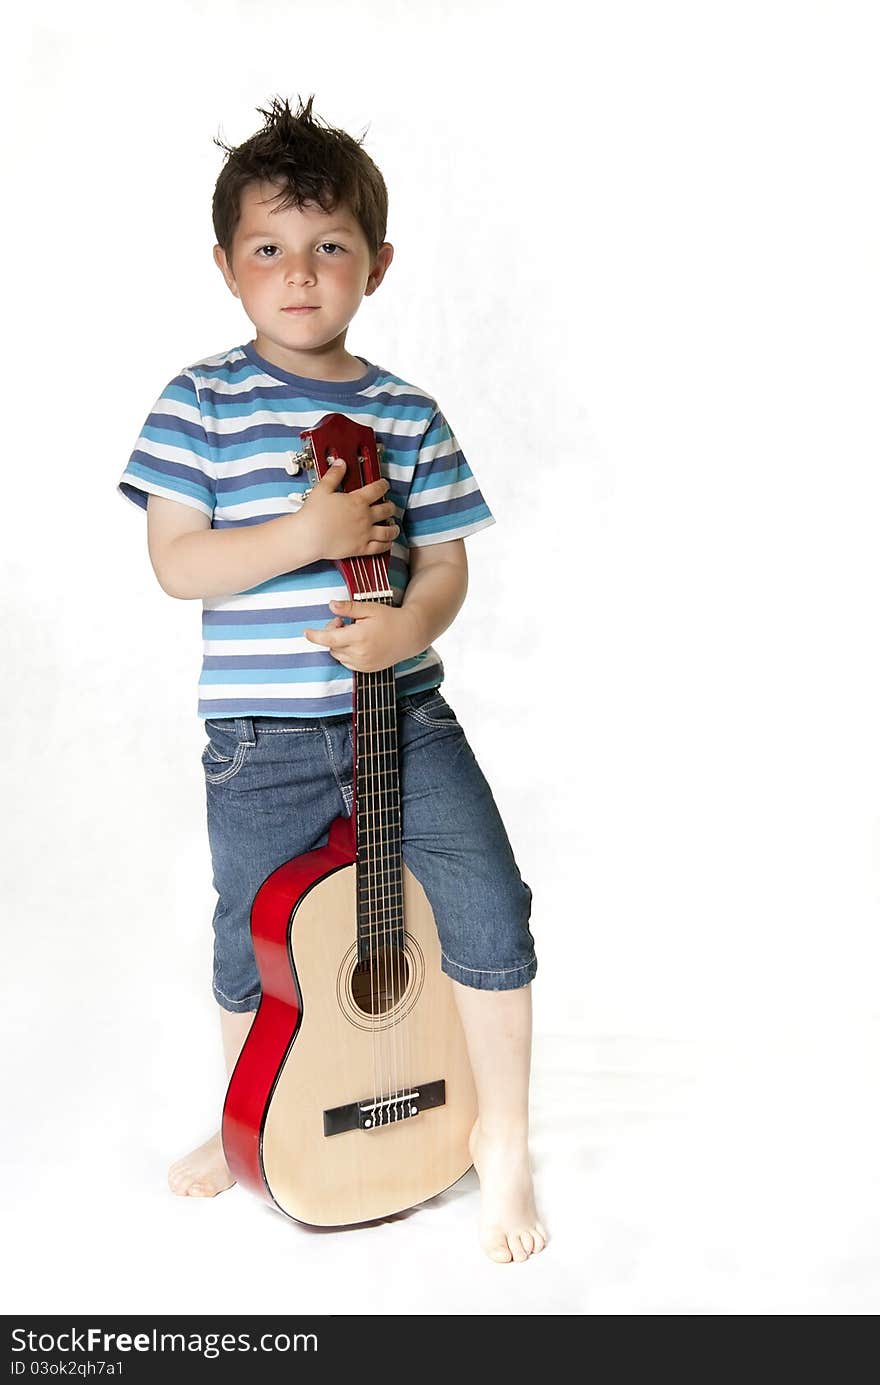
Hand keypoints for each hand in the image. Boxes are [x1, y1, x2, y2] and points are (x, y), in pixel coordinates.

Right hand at [300, 461, 398, 560]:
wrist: (309, 536)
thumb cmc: (313, 514)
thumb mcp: (322, 489)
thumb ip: (334, 475)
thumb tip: (341, 463)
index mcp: (357, 501)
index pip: (377, 489)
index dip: (384, 485)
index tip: (384, 485)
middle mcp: (365, 516)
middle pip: (387, 509)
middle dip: (391, 506)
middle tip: (390, 506)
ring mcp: (365, 533)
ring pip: (388, 531)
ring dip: (394, 528)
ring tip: (394, 527)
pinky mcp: (361, 548)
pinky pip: (380, 547)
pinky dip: (387, 545)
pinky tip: (388, 543)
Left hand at [304, 600, 423, 672]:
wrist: (410, 635)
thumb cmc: (390, 618)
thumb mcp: (369, 608)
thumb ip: (348, 608)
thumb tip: (331, 605)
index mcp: (359, 636)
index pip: (329, 639)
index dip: (315, 636)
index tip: (306, 632)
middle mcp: (360, 653)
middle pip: (332, 646)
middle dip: (332, 633)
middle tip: (344, 622)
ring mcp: (363, 664)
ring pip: (338, 655)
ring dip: (339, 644)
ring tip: (354, 632)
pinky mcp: (367, 670)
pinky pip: (347, 663)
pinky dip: (346, 653)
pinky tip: (358, 643)